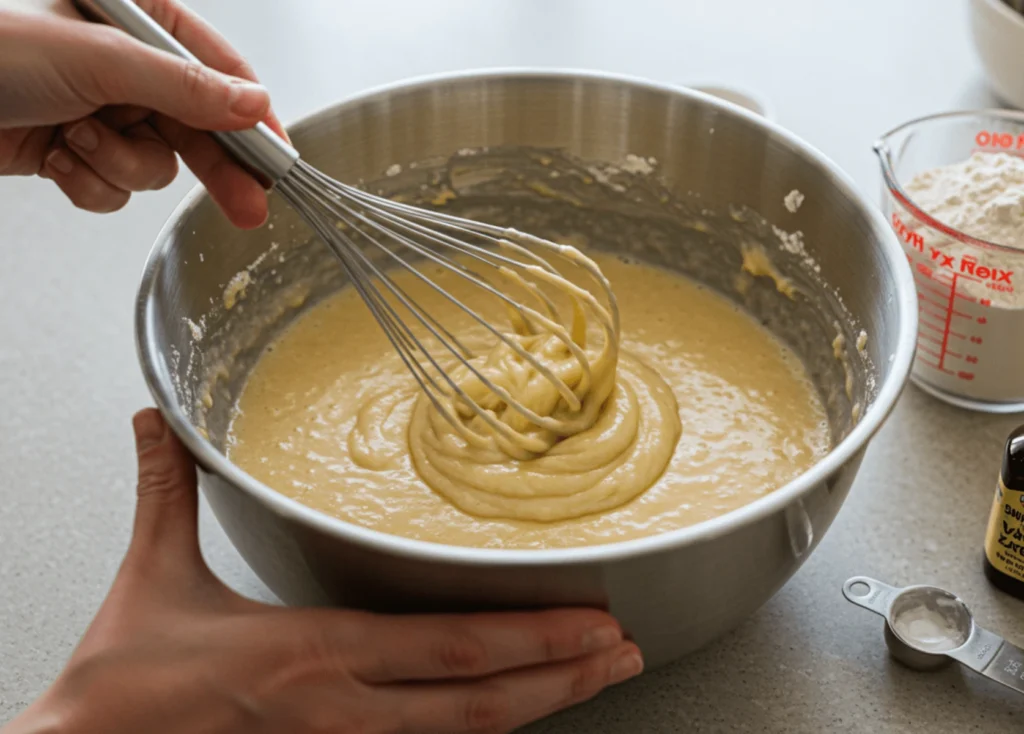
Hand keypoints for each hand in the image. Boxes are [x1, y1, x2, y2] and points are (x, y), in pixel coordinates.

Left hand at [0, 0, 288, 227]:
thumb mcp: (99, 60)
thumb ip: (184, 87)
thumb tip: (251, 105)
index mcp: (139, 21)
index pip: (219, 72)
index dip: (253, 118)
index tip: (278, 157)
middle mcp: (124, 65)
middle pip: (198, 127)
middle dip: (213, 169)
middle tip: (249, 206)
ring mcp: (101, 108)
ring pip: (155, 163)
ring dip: (118, 165)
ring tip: (78, 143)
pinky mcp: (76, 148)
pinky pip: (115, 185)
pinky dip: (90, 183)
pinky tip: (59, 161)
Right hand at [3, 409, 641, 733]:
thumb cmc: (121, 688)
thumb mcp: (155, 574)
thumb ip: (168, 491)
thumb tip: (156, 422)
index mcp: (313, 652)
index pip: (451, 648)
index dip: (533, 638)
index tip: (593, 621)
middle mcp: (341, 709)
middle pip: (482, 700)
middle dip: (565, 675)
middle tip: (625, 652)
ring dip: (540, 707)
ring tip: (597, 682)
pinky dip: (477, 733)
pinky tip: (512, 718)